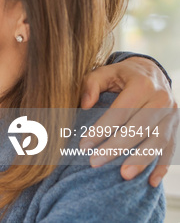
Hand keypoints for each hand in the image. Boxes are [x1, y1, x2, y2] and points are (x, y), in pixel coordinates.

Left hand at [80, 56, 177, 186]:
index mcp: (142, 84)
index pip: (120, 111)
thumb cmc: (122, 75)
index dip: (102, 128)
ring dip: (141, 160)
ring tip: (123, 175)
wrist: (151, 73)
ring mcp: (171, 115)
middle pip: (139, 128)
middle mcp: (161, 99)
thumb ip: (91, 84)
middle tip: (95, 162)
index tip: (84, 145)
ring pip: (157, 141)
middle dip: (116, 147)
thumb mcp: (104, 72)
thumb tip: (84, 105)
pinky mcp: (176, 127)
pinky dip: (162, 166)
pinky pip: (171, 149)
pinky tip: (151, 181)